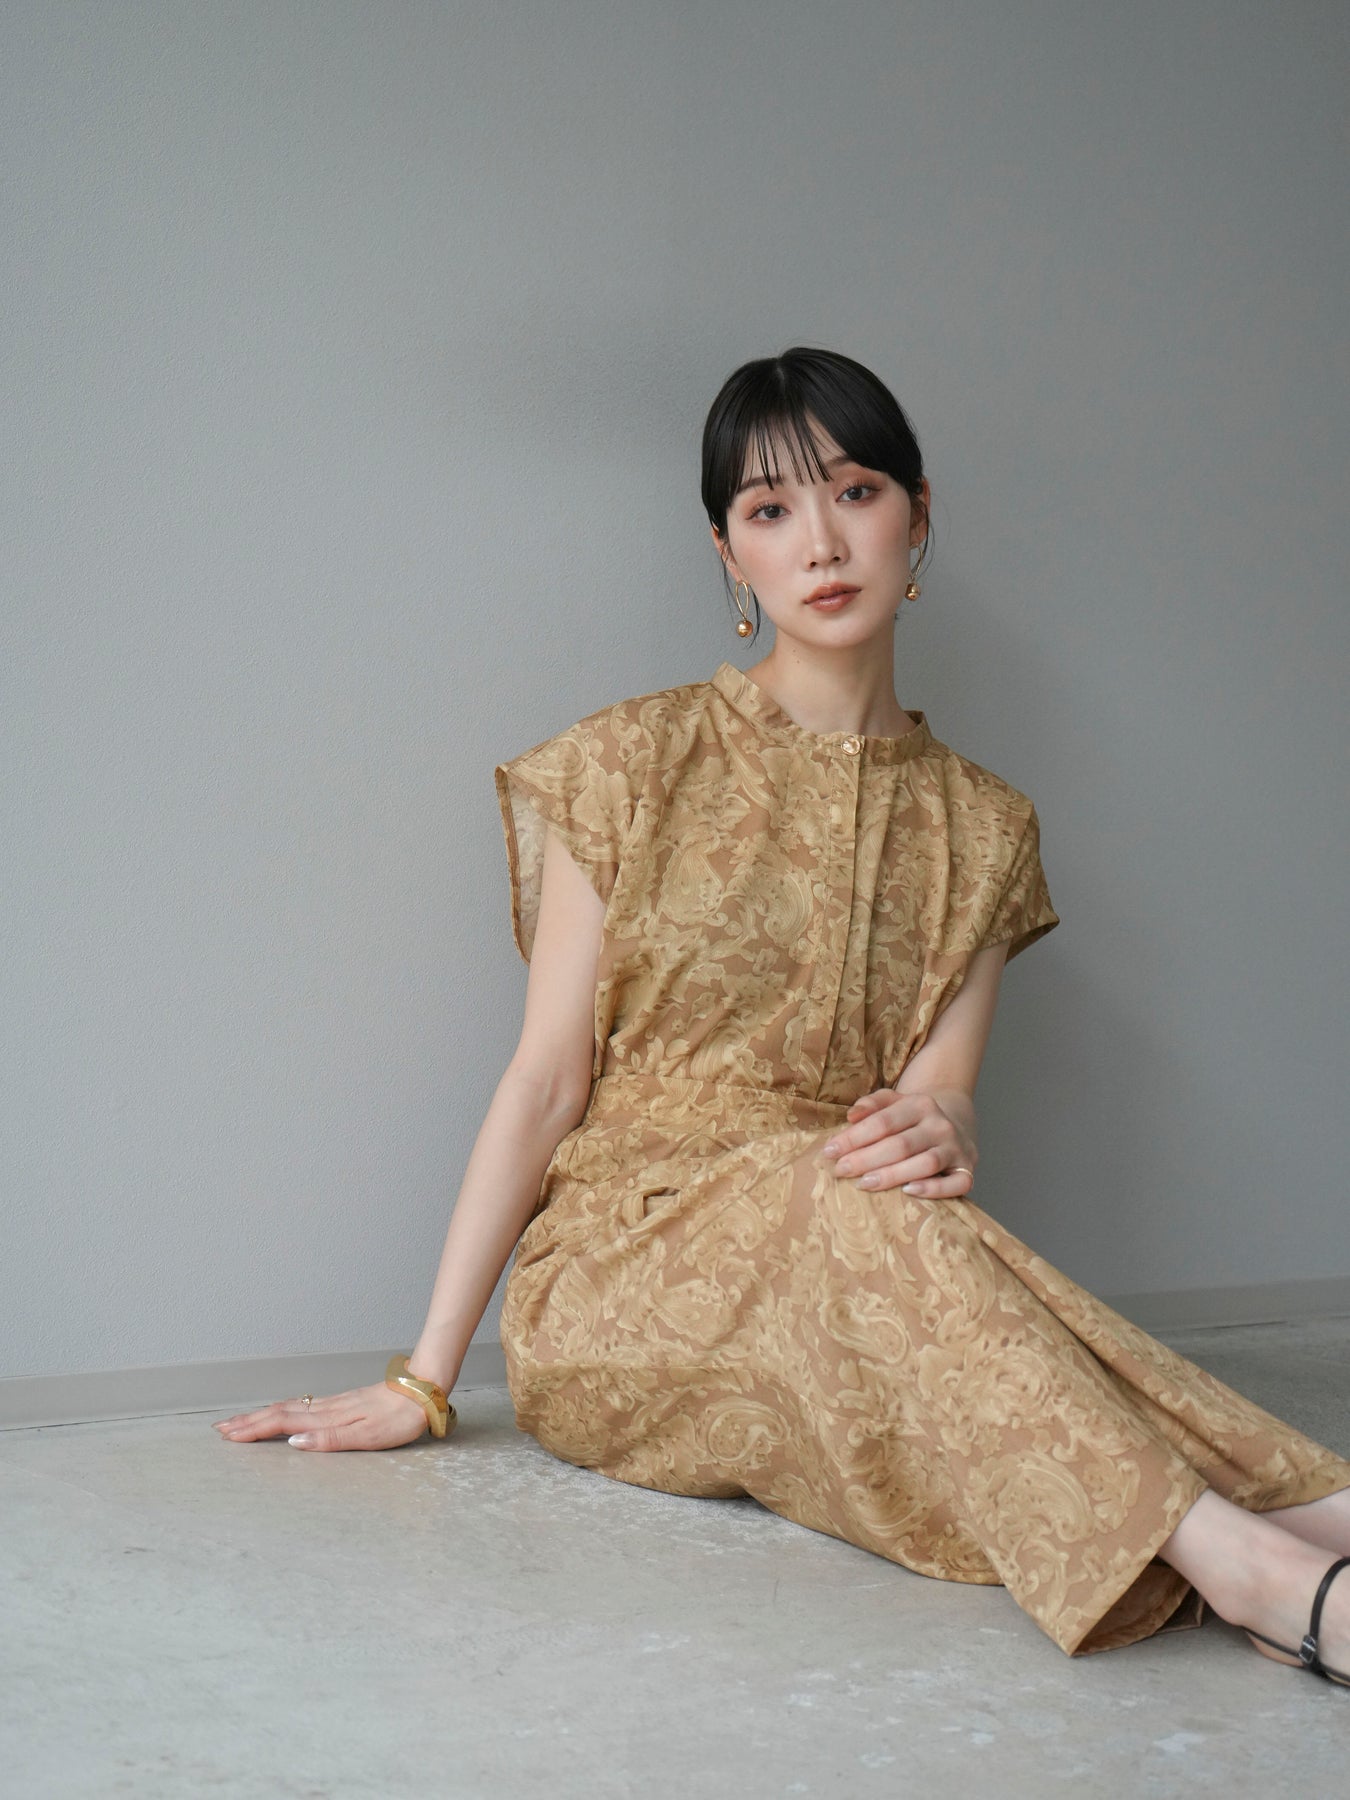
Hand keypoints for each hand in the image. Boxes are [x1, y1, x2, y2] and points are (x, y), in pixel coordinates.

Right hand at [211, 1380, 432, 1451]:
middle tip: (221, 1429)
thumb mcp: (367, 1436)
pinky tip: (283, 1412)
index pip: (281, 1423)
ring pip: (290, 1408)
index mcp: (328, 1419)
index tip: (227, 1435)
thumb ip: (329, 1440)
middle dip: (249, 1422)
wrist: (422, 1392)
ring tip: (242, 1421)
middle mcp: (327, 1409)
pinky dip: (284, 1410)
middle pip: (279, 1413)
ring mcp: (334, 1404)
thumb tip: (293, 1442)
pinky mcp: (344, 1402)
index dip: (253, 1430)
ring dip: (262, 1415)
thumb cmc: (399, 1419)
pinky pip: (304, 1406)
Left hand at [819, 1087, 977, 1198]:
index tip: (829, 1152)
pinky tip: (908, 1192)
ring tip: (863, 1184)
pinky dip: (934, 1190)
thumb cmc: (913, 1118)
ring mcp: (957, 1148)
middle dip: (866, 1159)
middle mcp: (940, 1125)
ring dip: (892, 1175)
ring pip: (925, 1163)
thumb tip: (852, 1115)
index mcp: (920, 1104)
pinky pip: (956, 1184)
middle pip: (900, 1145)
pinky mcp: (967, 1170)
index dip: (853, 1138)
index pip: (883, 1122)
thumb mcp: (894, 1102)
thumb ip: (871, 1104)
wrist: (957, 1121)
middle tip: (840, 1171)